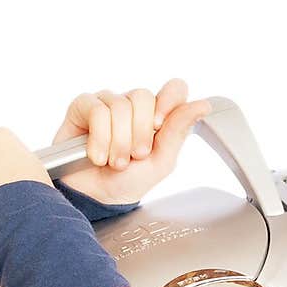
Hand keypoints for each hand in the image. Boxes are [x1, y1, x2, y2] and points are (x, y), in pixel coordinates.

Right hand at [51, 79, 212, 204]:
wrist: (97, 198)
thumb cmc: (129, 182)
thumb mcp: (161, 162)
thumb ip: (178, 132)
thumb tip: (202, 105)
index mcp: (157, 116)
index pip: (174, 89)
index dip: (168, 101)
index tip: (159, 126)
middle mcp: (133, 105)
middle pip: (143, 97)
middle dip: (139, 134)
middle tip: (134, 156)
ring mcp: (108, 102)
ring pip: (119, 106)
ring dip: (118, 143)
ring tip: (115, 162)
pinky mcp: (84, 105)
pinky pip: (97, 111)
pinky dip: (100, 139)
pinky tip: (97, 155)